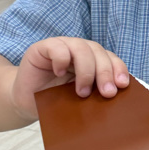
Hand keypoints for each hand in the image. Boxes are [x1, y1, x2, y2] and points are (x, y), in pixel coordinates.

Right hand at [10, 37, 128, 120]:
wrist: (27, 103)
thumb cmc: (55, 101)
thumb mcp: (80, 99)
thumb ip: (96, 93)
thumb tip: (116, 97)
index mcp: (91, 60)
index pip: (110, 58)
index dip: (118, 69)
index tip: (122, 85)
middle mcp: (78, 50)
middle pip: (98, 51)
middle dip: (105, 72)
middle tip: (107, 93)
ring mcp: (61, 46)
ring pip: (81, 47)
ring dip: (86, 70)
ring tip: (82, 92)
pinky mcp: (42, 48)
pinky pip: (57, 47)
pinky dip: (61, 59)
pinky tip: (60, 74)